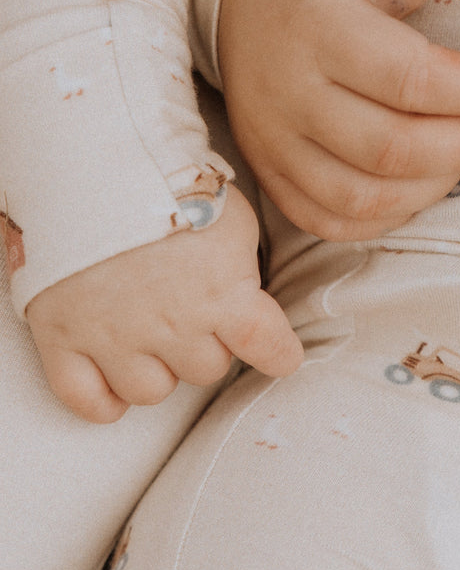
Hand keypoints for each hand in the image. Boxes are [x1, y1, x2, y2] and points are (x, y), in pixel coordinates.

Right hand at [26, 187, 302, 423]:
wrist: (97, 169)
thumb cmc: (173, 185)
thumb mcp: (233, 219)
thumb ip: (241, 266)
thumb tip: (247, 296)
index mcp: (223, 295)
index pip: (267, 346)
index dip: (280, 354)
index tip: (283, 357)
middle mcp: (174, 327)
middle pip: (207, 370)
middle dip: (208, 346)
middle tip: (196, 313)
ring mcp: (117, 338)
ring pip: (152, 391)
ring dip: (159, 370)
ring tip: (154, 336)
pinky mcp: (65, 339)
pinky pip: (87, 400)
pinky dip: (104, 400)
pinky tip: (113, 381)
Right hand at [218, 0, 459, 240]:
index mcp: (314, 23)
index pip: (411, 80)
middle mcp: (285, 90)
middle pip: (392, 149)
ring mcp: (270, 138)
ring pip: (364, 196)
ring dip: (437, 182)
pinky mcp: (267, 168)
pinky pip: (329, 220)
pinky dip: (388, 214)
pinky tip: (426, 178)